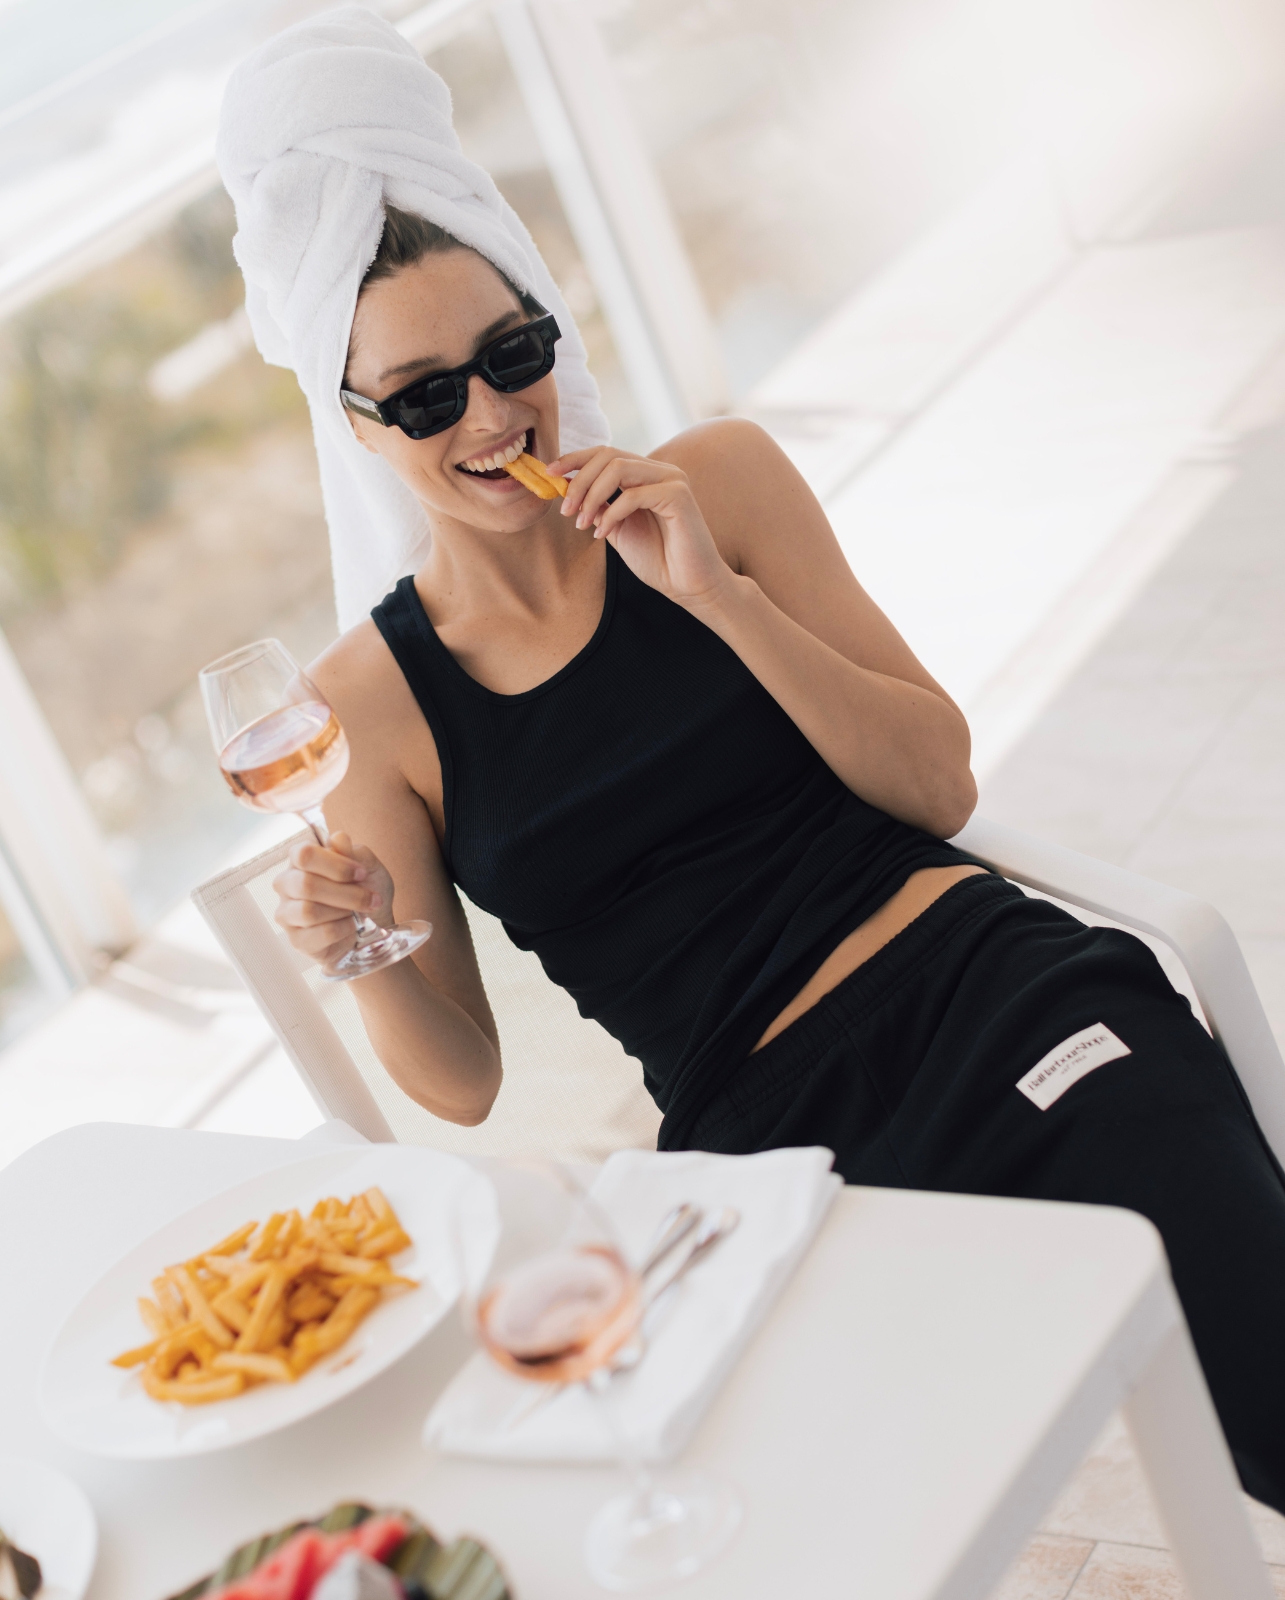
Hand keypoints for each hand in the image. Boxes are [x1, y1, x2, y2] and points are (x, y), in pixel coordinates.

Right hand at [272, 831, 393, 964]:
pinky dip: (345, 929)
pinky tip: (352, 926)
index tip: (362, 873)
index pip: (304, 854)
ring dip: (345, 911)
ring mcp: (287, 913)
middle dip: (347, 893)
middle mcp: (286, 884)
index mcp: (300, 860)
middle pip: (306, 885)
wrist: (373, 924)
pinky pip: (320, 933)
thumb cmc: (365, 890)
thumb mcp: (368, 867)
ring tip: (361, 912)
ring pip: (309, 911)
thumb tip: (338, 839)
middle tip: (371, 898)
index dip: (336, 864)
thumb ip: (353, 852)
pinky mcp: (297, 939)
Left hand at [548, 446, 731, 609]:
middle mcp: (660, 471)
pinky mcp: (678, 496)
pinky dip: (611, 513)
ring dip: (591, 495)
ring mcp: (672, 480)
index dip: (574, 459)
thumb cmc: (658, 560)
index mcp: (647, 475)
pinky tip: (603, 534)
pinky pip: (633, 494)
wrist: (688, 586)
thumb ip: (598, 507)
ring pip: (618, 469)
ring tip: (580, 523)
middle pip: (608, 455)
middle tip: (564, 510)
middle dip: (579, 480)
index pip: (606, 453)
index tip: (549, 473)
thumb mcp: (617, 528)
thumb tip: (567, 487)